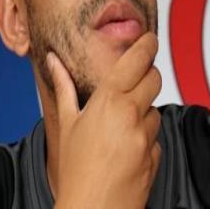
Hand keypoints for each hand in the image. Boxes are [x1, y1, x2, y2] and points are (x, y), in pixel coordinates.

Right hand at [49, 32, 161, 208]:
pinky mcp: (156, 153)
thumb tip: (53, 61)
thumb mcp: (66, 125)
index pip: (137, 59)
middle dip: (147, 77)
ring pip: (155, 109)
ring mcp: (147, 135)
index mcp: (109, 101)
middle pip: (154, 77)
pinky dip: (146, 138)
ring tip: (119, 132)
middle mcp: (132, 113)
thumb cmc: (74, 169)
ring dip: (143, 113)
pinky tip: (127, 150)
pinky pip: (156, 136)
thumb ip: (64, 88)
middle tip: (131, 86)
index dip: (147, 45)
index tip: (149, 39)